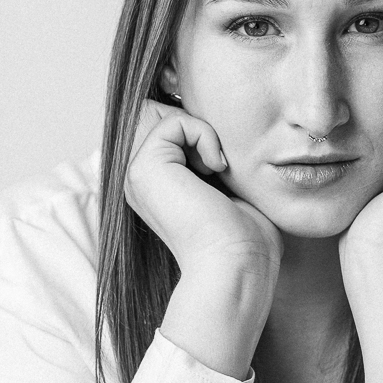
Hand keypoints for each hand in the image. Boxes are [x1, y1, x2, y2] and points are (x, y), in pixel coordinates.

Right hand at [125, 101, 282, 279]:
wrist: (236, 265)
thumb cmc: (244, 239)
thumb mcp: (229, 189)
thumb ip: (214, 159)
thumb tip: (223, 133)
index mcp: (158, 187)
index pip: (175, 132)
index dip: (203, 133)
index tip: (224, 166)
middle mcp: (142, 181)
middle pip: (167, 117)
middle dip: (201, 128)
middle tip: (222, 164)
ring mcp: (138, 174)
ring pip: (170, 117)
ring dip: (206, 133)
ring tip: (219, 169)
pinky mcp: (144, 168)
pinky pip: (175, 121)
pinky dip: (205, 135)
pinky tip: (217, 168)